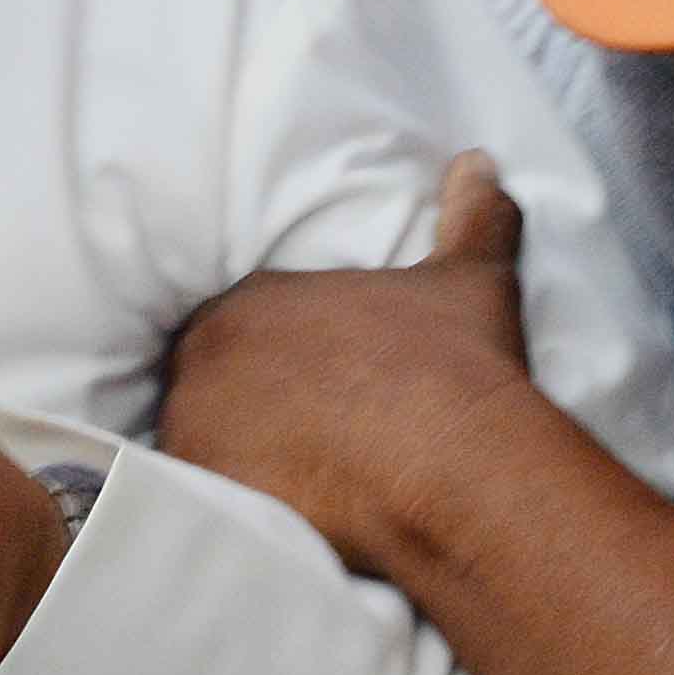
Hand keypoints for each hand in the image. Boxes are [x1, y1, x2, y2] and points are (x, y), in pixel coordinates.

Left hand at [156, 153, 541, 584]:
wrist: (457, 468)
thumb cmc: (459, 366)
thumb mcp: (472, 279)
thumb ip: (471, 215)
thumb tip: (478, 161)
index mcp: (256, 299)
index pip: (235, 321)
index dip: (266, 355)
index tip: (304, 383)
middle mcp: (210, 356)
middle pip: (207, 378)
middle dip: (238, 400)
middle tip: (291, 433)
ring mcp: (197, 426)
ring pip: (195, 437)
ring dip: (224, 451)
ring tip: (279, 477)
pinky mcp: (205, 492)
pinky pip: (195, 499)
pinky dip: (221, 504)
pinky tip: (265, 513)